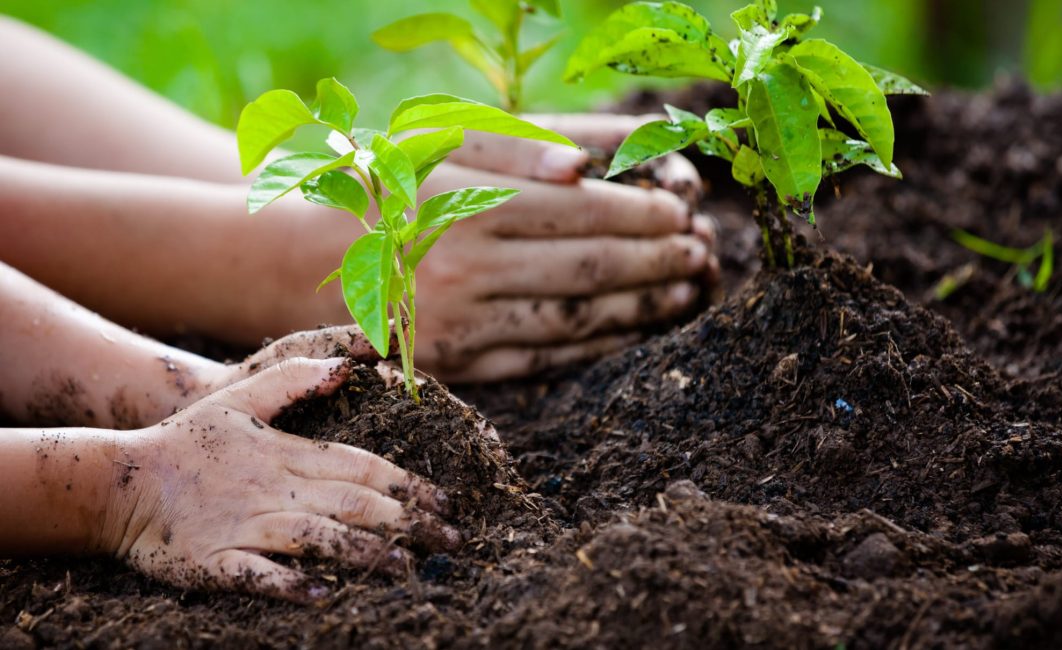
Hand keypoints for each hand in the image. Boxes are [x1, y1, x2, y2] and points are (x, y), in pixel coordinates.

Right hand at [110, 357, 457, 602]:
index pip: (363, 467)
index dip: (409, 484)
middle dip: (407, 522)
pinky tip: (322, 594)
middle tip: (450, 541)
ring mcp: (247, 526)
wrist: (119, 482)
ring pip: (317, 538)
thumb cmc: (187, 441)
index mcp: (289, 455)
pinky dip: (289, 585)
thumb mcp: (241, 401)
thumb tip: (347, 367)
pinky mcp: (217, 561)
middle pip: (354, 504)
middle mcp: (276, 490)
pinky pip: (258, 576)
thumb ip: (295, 382)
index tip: (446, 502)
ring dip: (363, 553)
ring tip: (404, 566)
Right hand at [406, 113, 716, 381]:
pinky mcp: (456, 368)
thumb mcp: (439, 145)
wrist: (300, 260)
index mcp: (464, 204)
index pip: (580, 213)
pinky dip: (597, 346)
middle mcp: (463, 269)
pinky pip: (543, 361)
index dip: (642, 213)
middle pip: (588, 270)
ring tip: (684, 292)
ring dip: (641, 309)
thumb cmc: (384, 188)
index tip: (683, 209)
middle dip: (657, 261)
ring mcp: (460, 326)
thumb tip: (586, 166)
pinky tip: (632, 330)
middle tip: (700, 252)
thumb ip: (518, 145)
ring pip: (574, 321)